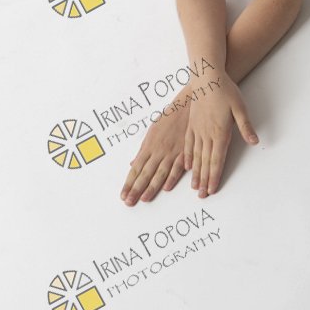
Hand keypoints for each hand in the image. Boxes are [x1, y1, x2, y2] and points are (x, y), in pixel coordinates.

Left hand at [119, 90, 189, 205]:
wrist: (186, 107)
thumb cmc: (168, 118)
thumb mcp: (152, 131)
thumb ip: (142, 150)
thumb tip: (132, 163)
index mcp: (148, 146)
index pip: (135, 168)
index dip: (129, 183)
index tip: (123, 194)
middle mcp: (158, 151)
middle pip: (144, 174)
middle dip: (135, 189)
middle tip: (129, 202)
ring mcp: (171, 153)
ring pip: (159, 174)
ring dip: (151, 188)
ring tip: (144, 199)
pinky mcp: (184, 153)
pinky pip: (177, 168)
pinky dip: (172, 178)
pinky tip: (166, 188)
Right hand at [184, 72, 258, 197]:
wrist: (207, 76)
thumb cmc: (225, 90)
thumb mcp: (240, 107)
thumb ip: (245, 126)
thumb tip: (254, 142)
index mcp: (220, 132)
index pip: (217, 160)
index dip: (214, 176)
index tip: (212, 189)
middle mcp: (206, 134)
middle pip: (205, 162)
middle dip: (204, 180)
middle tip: (202, 195)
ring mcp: (197, 129)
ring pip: (196, 156)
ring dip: (196, 173)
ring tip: (194, 186)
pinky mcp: (192, 124)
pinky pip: (189, 144)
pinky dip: (188, 157)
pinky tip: (187, 166)